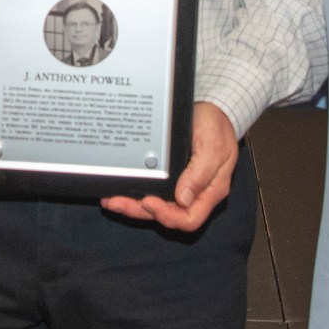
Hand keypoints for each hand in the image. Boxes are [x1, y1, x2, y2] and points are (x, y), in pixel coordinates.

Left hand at [101, 102, 238, 232]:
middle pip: (167, 215)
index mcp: (210, 191)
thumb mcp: (213, 146)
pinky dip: (136, 193)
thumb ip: (201, 173)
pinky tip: (121, 189)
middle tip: (117, 202)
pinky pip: (153, 191)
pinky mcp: (170, 178)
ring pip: (156, 206)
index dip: (167, 216)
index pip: (189, 218)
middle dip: (140, 211)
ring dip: (134, 205)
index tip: (149, 202)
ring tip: (112, 200)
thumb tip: (183, 197)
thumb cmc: (216, 127)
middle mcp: (195, 193)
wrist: (211, 110)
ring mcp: (181, 186)